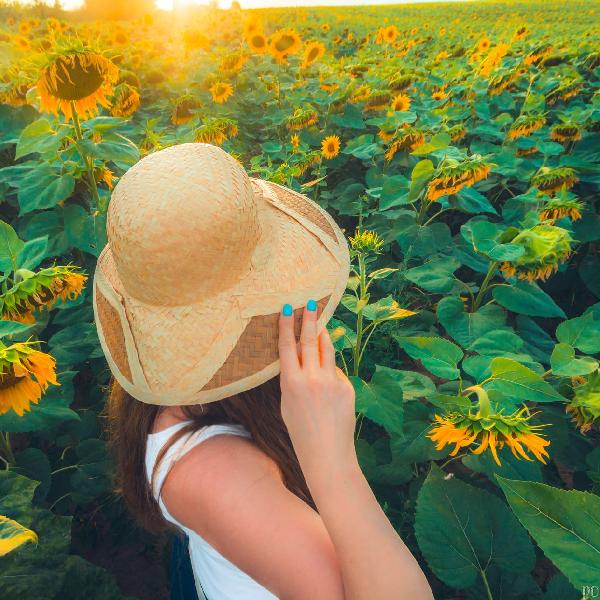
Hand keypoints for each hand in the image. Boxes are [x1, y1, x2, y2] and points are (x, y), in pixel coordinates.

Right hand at [278, 301, 357, 486]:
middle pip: (310, 340)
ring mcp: (332, 382)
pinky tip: (327, 382)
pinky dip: (330, 369)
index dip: (286, 326)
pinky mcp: (347, 387)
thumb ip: (293, 379)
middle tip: (309, 303)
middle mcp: (312, 378)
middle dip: (309, 319)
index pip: (287, 347)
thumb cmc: (301, 432)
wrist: (327, 453)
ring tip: (320, 323)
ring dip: (323, 334)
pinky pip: (335, 371)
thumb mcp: (286, 404)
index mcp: (291, 383)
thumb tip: (302, 357)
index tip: (287, 308)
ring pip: (327, 349)